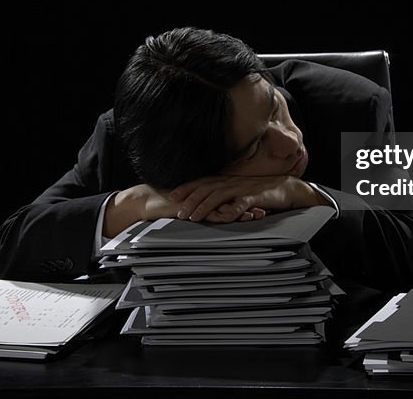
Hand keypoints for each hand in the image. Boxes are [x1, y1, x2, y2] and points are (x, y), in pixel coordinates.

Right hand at [103, 183, 263, 236]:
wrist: (145, 202)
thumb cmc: (164, 205)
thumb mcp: (187, 206)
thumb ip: (201, 208)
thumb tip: (214, 214)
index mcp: (206, 192)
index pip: (231, 195)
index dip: (246, 199)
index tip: (262, 202)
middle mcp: (205, 194)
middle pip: (233, 199)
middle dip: (250, 203)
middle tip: (268, 207)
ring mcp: (199, 201)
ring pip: (224, 206)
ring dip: (241, 211)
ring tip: (257, 215)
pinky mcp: (191, 208)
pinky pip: (209, 213)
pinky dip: (223, 217)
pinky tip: (234, 219)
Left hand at [168, 174, 328, 222]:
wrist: (285, 188)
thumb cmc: (261, 191)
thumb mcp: (239, 191)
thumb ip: (225, 195)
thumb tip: (210, 203)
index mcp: (227, 180)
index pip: (203, 182)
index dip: (187, 187)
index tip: (172, 194)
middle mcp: (231, 182)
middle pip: (206, 189)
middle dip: (190, 199)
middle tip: (178, 210)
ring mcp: (242, 189)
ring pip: (218, 196)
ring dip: (204, 206)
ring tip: (193, 216)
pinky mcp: (254, 197)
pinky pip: (240, 204)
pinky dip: (231, 211)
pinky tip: (222, 218)